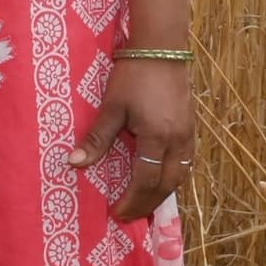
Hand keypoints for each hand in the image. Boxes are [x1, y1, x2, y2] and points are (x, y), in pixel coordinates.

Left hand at [73, 53, 194, 221]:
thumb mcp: (111, 107)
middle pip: (166, 185)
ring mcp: (189, 135)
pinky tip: (161, 180)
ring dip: (162, 194)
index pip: (146, 181)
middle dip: (147, 204)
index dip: (131, 201)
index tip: (116, 213)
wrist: (161, 49)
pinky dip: (173, 178)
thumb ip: (97, 139)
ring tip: (144, 205)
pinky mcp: (192, 128)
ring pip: (180, 176)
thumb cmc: (133, 76)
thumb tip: (74, 164)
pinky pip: (186, 163)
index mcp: (158, 138)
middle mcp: (179, 142)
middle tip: (129, 216)